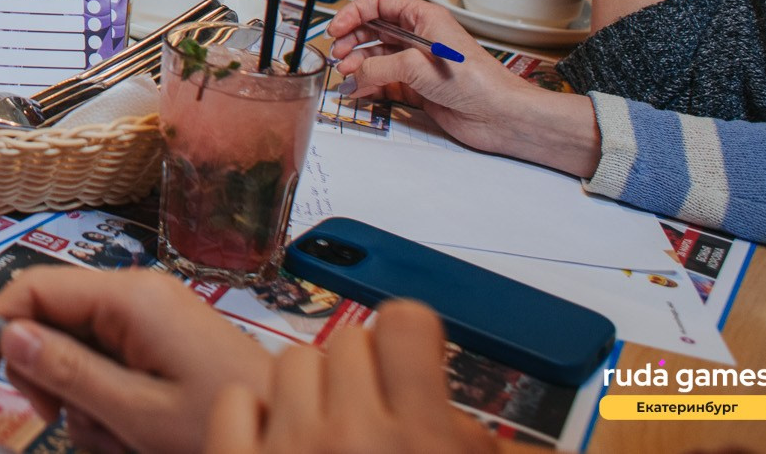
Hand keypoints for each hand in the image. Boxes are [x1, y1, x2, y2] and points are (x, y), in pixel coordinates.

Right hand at [0, 267, 268, 453]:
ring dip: (77, 395)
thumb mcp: (137, 411)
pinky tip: (130, 428)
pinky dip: (104, 394)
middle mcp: (136, 291)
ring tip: (112, 434)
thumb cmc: (218, 422)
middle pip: (50, 316)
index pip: (33, 287)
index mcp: (128, 297)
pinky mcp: (160, 333)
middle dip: (43, 372)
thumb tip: (9, 334)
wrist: (288, 430)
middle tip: (59, 420)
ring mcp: (150, 312)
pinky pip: (106, 355)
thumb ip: (70, 372)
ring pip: (74, 344)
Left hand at [203, 302, 493, 453]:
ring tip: (325, 435)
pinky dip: (252, 422)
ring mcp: (291, 450)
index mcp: (423, 437)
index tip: (409, 360)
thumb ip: (481, 446)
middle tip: (369, 414)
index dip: (409, 341)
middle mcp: (356, 437)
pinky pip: (236, 406)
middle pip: (347, 343)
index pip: (407, 324)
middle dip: (359, 375)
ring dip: (307, 394)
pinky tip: (274, 447)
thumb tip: (529, 442)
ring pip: (292, 366)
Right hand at [327, 0, 598, 175]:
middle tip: (337, 54)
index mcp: (424, 20)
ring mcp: (417, 64)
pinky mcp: (418, 88)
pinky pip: (384, 82)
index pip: (380, 5)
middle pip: (374, 30)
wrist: (500, 116)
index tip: (337, 28)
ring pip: (376, 57)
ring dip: (358, 65)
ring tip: (347, 75)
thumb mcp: (418, 66)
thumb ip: (379, 67)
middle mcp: (419, 39)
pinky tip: (359, 91)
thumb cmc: (477, 82)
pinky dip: (368, 86)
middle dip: (352, 40)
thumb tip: (355, 75)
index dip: (355, 13)